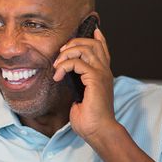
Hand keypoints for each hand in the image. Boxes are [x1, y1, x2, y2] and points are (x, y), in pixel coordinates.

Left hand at [53, 27, 114, 141]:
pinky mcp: (95, 78)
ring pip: (85, 48)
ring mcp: (101, 73)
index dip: (98, 38)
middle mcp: (104, 71)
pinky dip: (64, 66)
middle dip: (74, 43)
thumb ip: (77, 85)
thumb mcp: (81, 97)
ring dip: (67, 53)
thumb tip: (66, 80)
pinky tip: (58, 76)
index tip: (93, 29)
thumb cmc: (89, 119)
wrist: (98, 131)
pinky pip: (77, 62)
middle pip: (92, 44)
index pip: (102, 49)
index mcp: (103, 75)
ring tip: (57, 65)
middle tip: (61, 54)